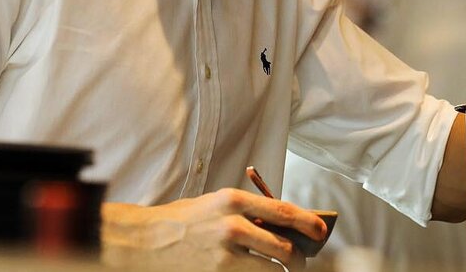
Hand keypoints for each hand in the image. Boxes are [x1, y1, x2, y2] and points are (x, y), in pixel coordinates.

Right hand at [101, 188, 325, 270]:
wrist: (144, 241)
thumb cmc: (181, 221)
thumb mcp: (215, 205)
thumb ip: (246, 213)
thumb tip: (280, 226)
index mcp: (234, 201)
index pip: (284, 211)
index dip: (309, 223)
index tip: (321, 230)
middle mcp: (233, 225)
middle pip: (284, 248)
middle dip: (299, 259)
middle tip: (301, 262)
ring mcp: (225, 254)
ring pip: (272, 270)